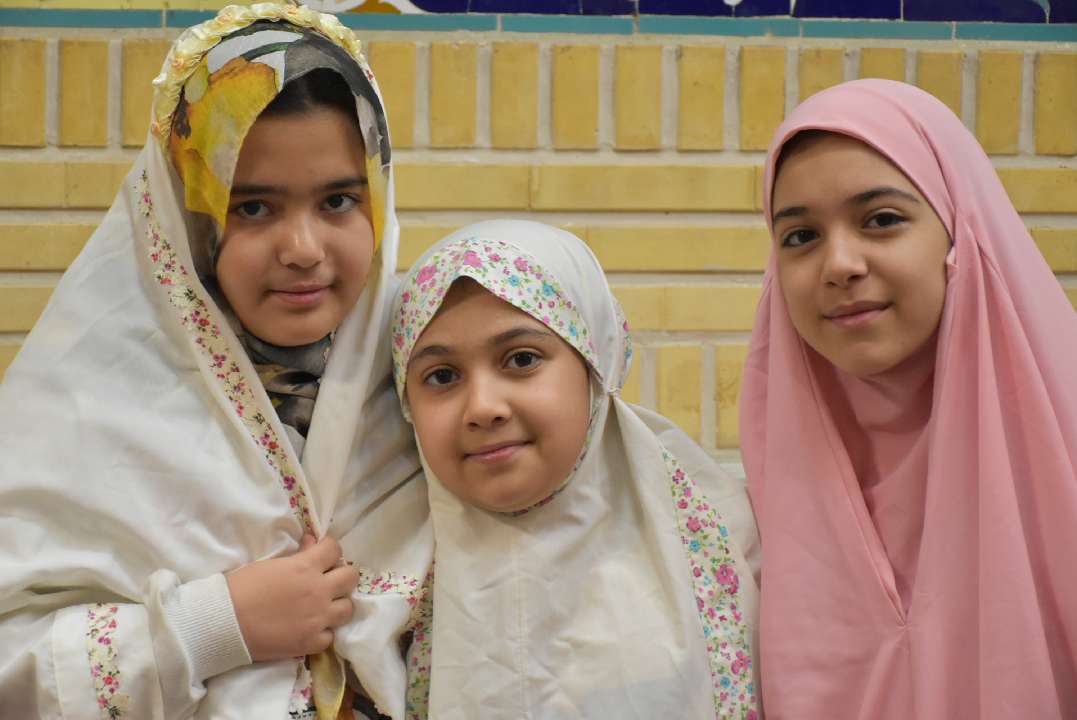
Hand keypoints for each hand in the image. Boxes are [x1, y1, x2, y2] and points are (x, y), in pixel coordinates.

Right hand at [227, 534, 358, 661]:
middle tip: (328, 581)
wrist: (224, 622)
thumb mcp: (272, 564)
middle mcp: (318, 591)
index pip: (335, 549)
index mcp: (306, 567)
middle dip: (341, 575)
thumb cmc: (242, 587)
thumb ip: (298, 555)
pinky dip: (322, 632)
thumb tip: (312, 543)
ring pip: (347, 608)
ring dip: (337, 605)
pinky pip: (330, 636)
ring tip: (323, 606)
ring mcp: (318, 619)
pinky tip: (310, 629)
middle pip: (350, 577)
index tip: (322, 554)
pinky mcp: (311, 642)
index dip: (329, 549)